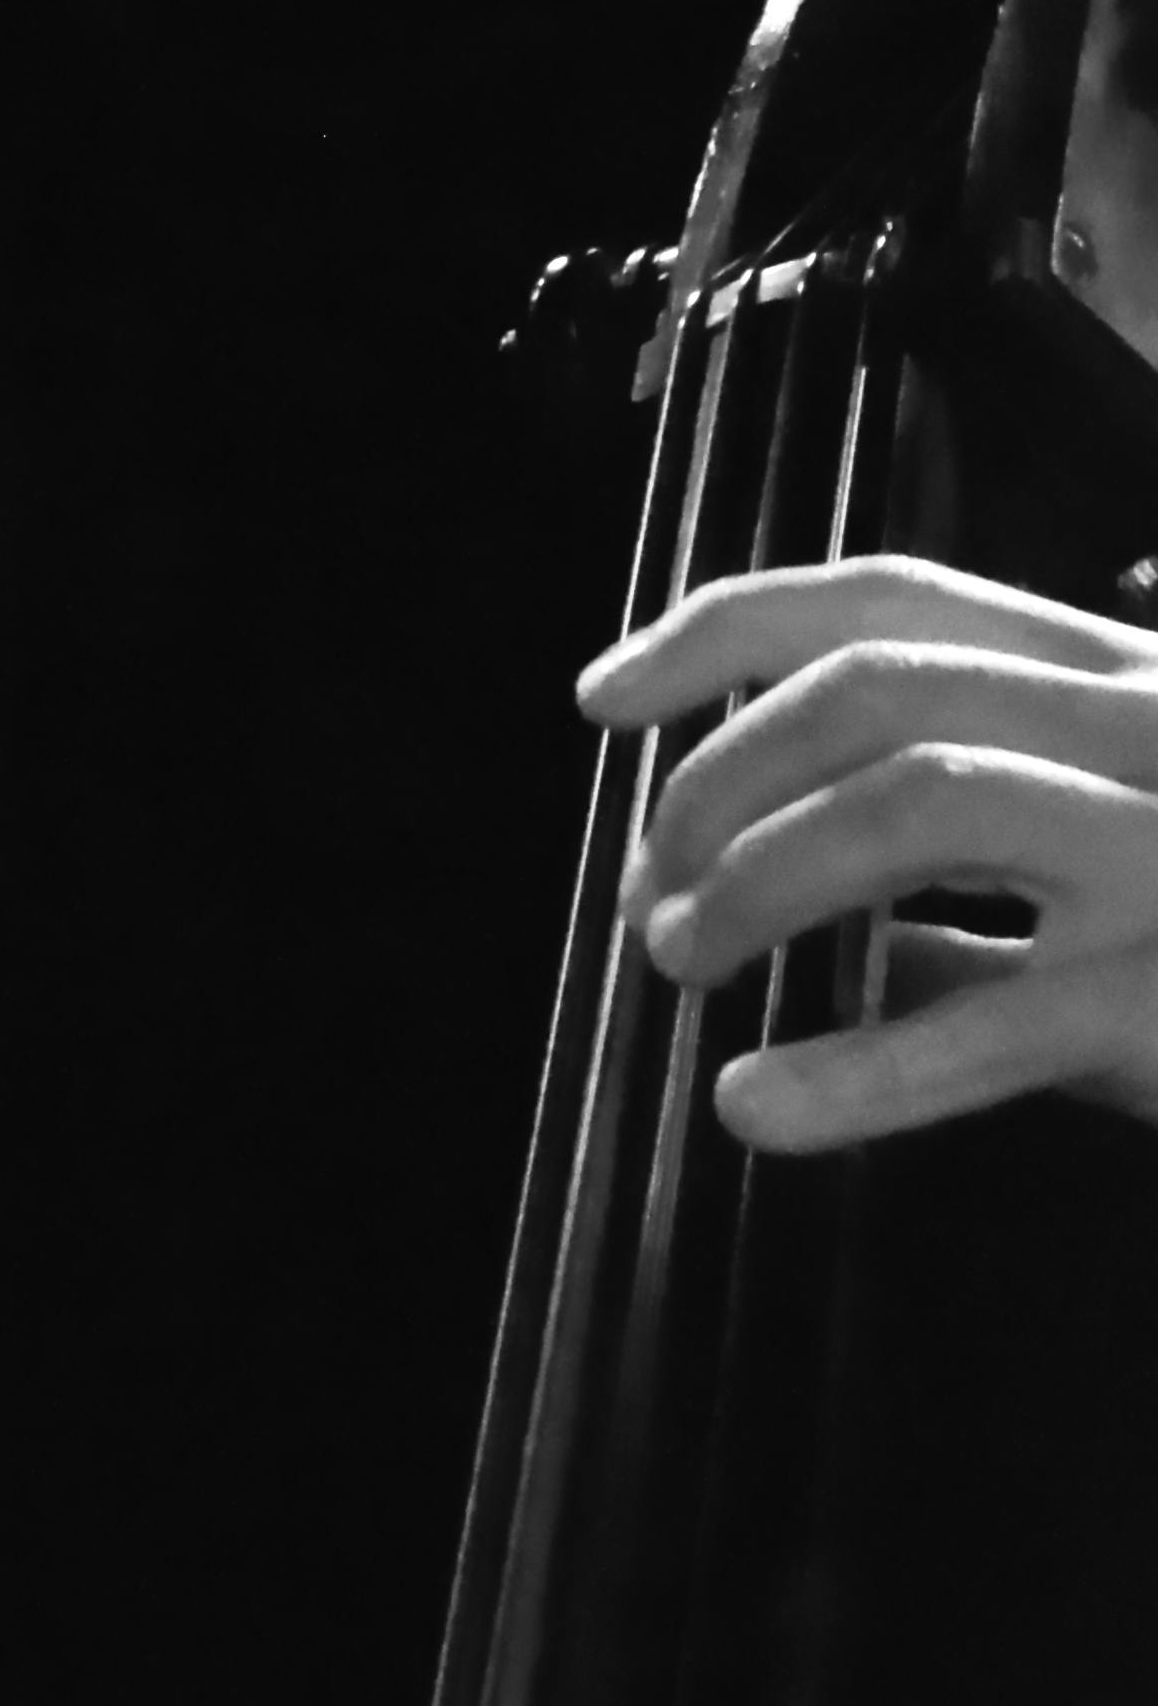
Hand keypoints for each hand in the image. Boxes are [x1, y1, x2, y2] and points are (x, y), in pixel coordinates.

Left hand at [579, 554, 1157, 1150]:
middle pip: (878, 686)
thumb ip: (989, 904)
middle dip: (718, 778)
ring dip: (756, 878)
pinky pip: (972, 1024)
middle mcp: (1142, 727)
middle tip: (649, 899)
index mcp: (1119, 680)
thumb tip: (852, 949)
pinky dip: (837, 1073)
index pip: (890, 599)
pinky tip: (752, 1106)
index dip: (722, 631)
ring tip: (683, 964)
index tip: (601, 695)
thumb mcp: (1128, 881)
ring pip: (911, 802)